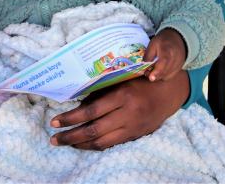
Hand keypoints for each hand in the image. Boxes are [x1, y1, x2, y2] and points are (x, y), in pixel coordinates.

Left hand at [49, 73, 189, 149]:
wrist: (169, 91)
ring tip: (65, 143)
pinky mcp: (136, 136)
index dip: (71, 118)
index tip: (54, 122)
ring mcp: (133, 128)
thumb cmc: (140, 79)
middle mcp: (128, 115)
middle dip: (71, 136)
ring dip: (81, 144)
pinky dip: (96, 145)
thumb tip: (77, 104)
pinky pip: (112, 144)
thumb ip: (100, 91)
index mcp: (122, 96)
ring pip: (103, 142)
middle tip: (54, 139)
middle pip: (94, 131)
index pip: (91, 112)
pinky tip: (84, 144)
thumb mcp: (120, 79)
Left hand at [144, 28, 186, 81]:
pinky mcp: (179, 69)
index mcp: (167, 50)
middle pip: (165, 71)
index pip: (163, 62)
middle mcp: (175, 59)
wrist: (177, 40)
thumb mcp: (152, 44)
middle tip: (146, 72)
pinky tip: (159, 70)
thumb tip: (143, 67)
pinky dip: (163, 75)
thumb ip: (148, 56)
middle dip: (154, 75)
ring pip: (167, 76)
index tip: (151, 78)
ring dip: (158, 76)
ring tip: (152, 70)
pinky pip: (170, 76)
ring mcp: (178, 65)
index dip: (157, 71)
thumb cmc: (163, 41)